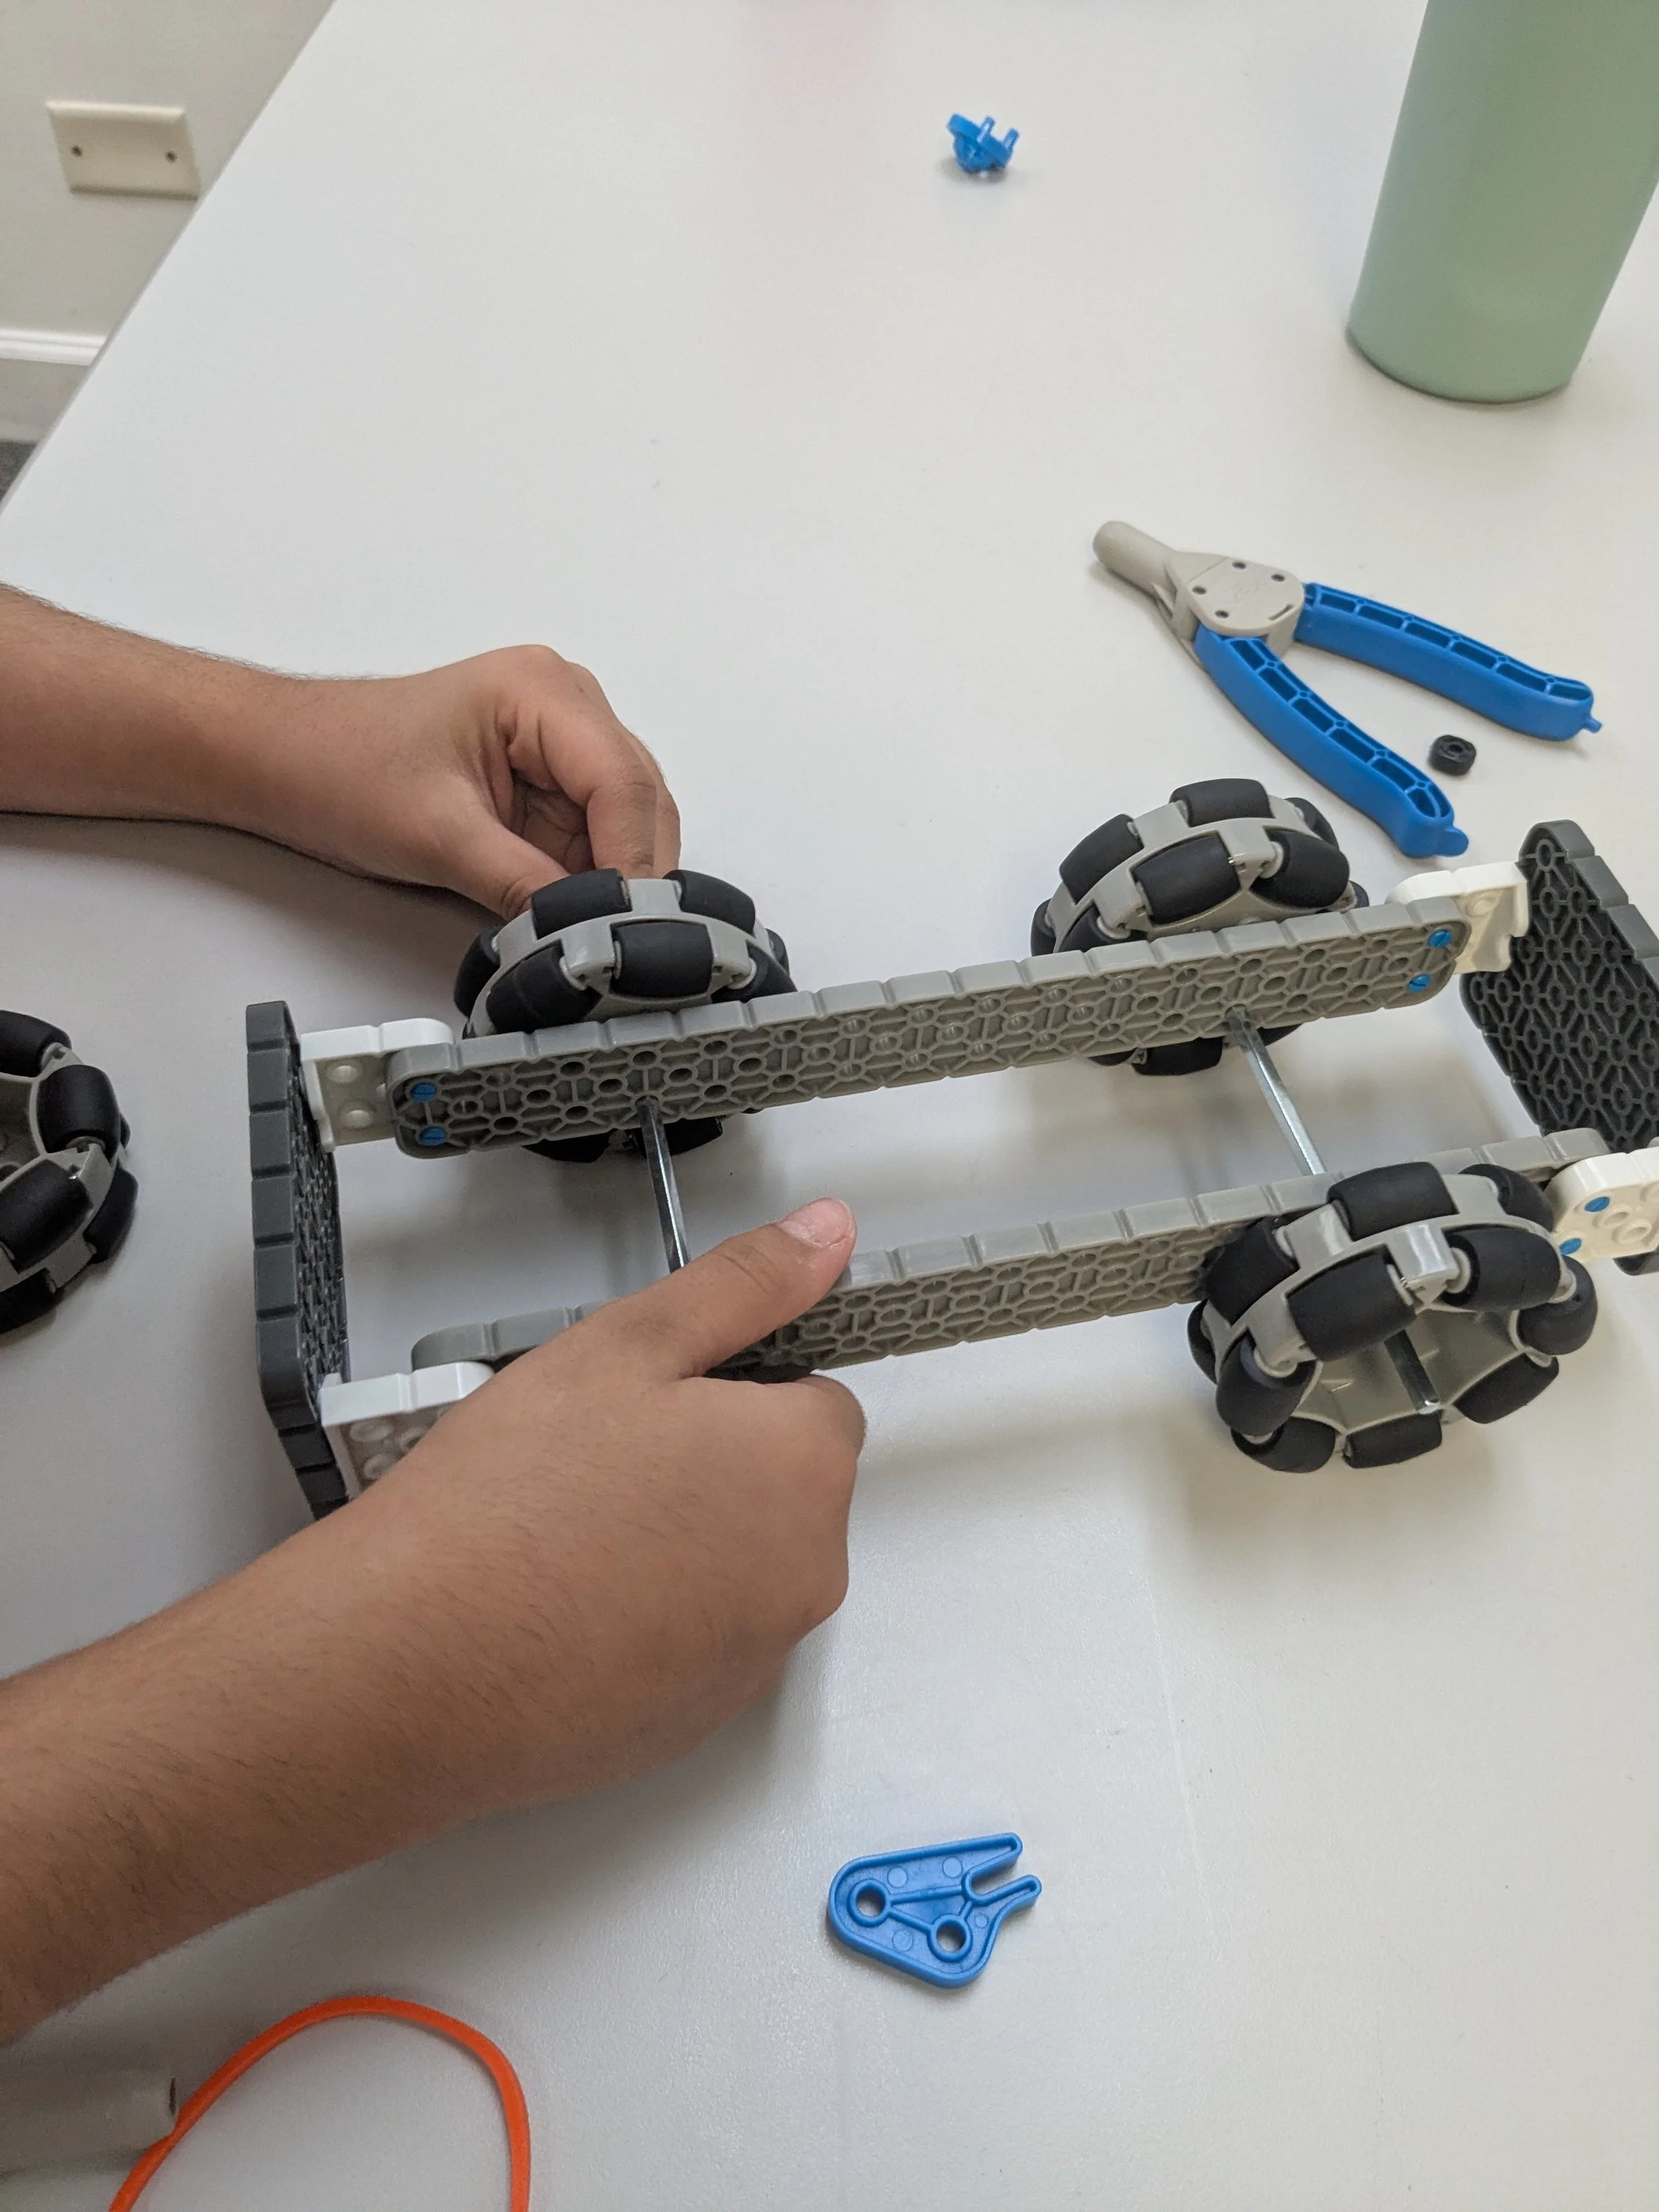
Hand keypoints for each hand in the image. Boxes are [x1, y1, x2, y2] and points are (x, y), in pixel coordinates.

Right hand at [0, 1200, 860, 2038]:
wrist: (412, 1664)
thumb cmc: (507, 1505)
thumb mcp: (628, 1343)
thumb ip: (744, 1284)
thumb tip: (825, 1235)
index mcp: (804, 1468)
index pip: (815, 1400)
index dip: (730, 1389)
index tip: (658, 1399)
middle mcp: (805, 1572)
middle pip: (780, 1488)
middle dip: (712, 1465)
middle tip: (599, 1459)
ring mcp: (756, 1658)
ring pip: (736, 1566)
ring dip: (681, 1543)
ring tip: (571, 1532)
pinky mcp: (700, 1719)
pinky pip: (696, 1643)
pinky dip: (650, 1619)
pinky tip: (566, 1602)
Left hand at [229, 646, 681, 918]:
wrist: (287, 761)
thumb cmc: (340, 766)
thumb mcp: (436, 836)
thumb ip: (520, 885)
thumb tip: (582, 936)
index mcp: (544, 691)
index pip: (624, 781)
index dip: (634, 861)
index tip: (629, 925)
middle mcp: (567, 709)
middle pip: (641, 803)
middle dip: (633, 875)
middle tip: (620, 944)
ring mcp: (561, 749)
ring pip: (627, 828)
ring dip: (615, 883)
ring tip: (594, 938)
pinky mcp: (548, 789)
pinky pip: (594, 843)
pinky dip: (591, 884)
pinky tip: (575, 920)